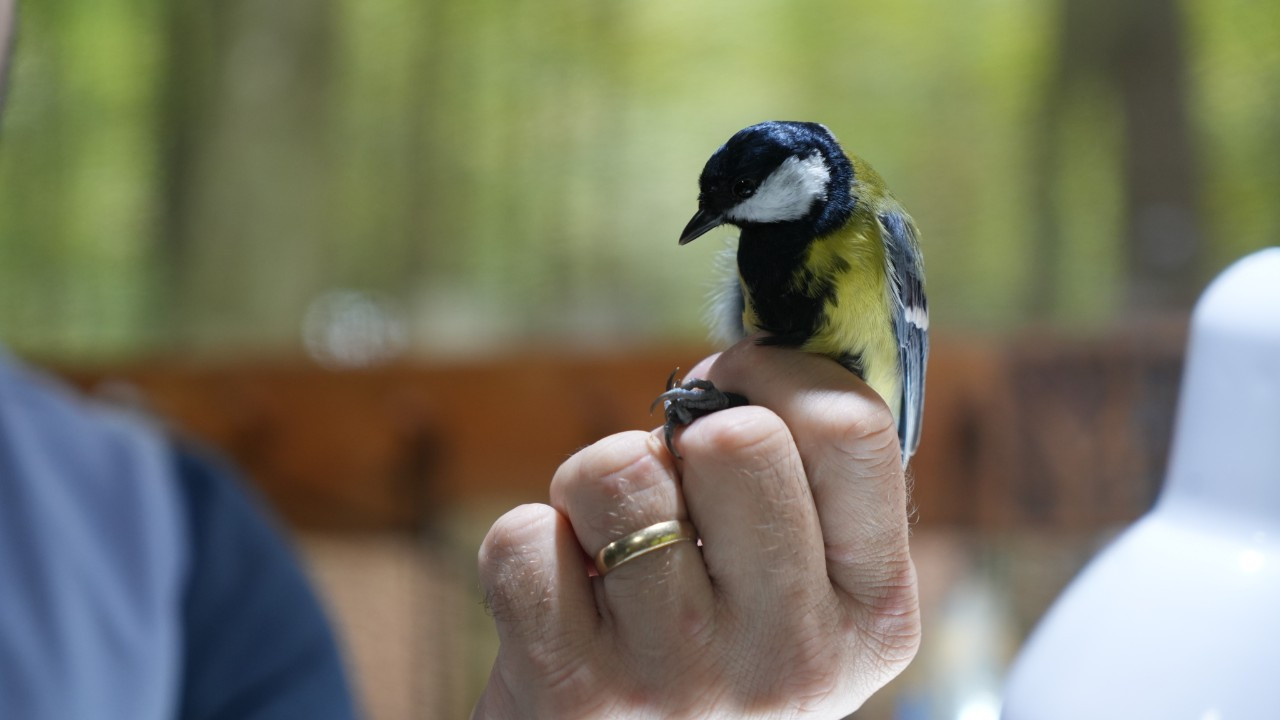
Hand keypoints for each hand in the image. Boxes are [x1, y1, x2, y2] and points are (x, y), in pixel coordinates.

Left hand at [473, 340, 919, 718]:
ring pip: (616, 469)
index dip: (777, 372)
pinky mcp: (576, 696)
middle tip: (668, 492)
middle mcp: (794, 659)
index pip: (851, 428)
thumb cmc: (709, 655)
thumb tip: (733, 359)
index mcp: (874, 615)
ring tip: (610, 548)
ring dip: (593, 484)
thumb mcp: (793, 592)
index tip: (733, 390)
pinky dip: (529, 545)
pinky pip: (523, 537)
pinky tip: (563, 598)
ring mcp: (683, 681)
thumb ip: (795, 483)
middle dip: (681, 439)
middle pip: (737, 440)